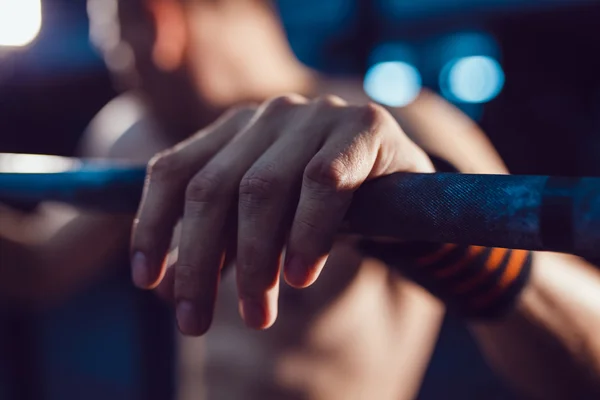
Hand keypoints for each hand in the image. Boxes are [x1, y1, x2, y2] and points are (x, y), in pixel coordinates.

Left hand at [130, 94, 434, 335]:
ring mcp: (316, 114)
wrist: (401, 184)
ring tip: (257, 314)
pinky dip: (307, 233)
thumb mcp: (263, 224)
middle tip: (196, 322)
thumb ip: (220, 243)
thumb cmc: (323, 208)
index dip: (152, 226)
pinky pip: (324, 182)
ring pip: (261, 189)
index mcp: (235, 130)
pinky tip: (301, 275)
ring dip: (253, 260)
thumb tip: (166, 288)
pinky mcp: (365, 126)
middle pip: (211, 188)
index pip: (173, 171)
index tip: (147, 282)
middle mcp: (269, 114)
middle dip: (198, 263)